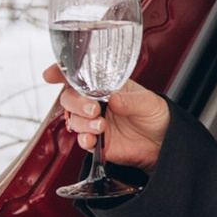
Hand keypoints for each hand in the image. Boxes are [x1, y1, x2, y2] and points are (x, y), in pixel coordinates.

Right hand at [44, 70, 169, 169]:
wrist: (164, 143)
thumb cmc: (156, 115)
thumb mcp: (148, 102)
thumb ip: (130, 100)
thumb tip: (114, 98)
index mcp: (108, 87)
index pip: (80, 76)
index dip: (62, 73)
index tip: (51, 75)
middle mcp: (97, 103)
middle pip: (70, 98)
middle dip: (76, 102)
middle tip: (93, 108)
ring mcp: (95, 122)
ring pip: (74, 119)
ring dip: (82, 122)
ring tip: (100, 125)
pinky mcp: (98, 142)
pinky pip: (82, 140)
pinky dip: (84, 139)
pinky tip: (92, 139)